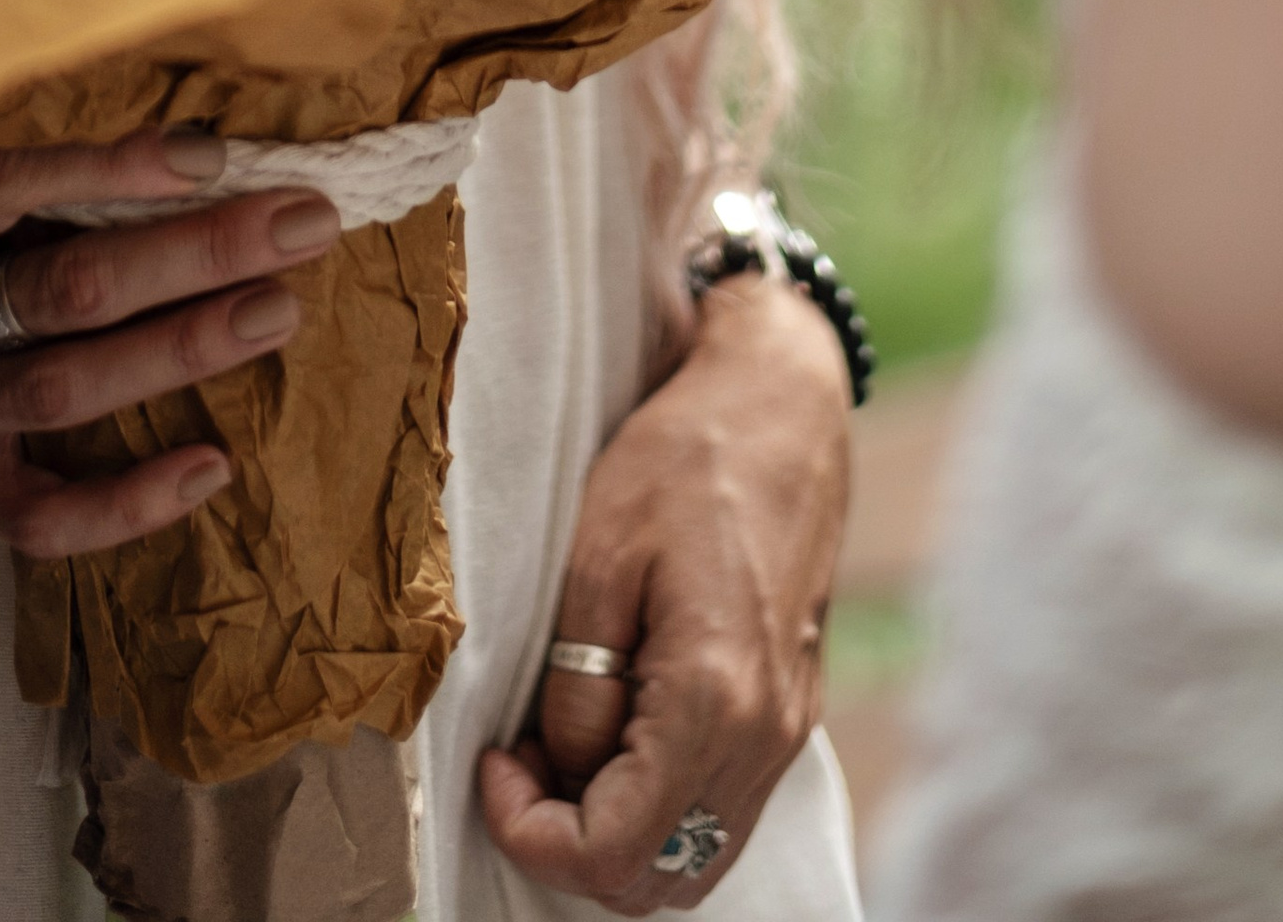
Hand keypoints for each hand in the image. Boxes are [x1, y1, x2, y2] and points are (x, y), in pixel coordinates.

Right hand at [0, 126, 338, 558]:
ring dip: (182, 347)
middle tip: (300, 223)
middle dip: (195, 253)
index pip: (3, 184)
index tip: (209, 147)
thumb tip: (63, 7)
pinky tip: (211, 468)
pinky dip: (125, 501)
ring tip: (277, 308)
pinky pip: (35, 511)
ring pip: (67, 387)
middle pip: (66, 290)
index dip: (110, 167)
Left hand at [478, 273, 850, 908]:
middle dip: (567, 841)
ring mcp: (785, 734)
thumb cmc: (686, 459)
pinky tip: (613, 730)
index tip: (493, 762)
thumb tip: (560, 764)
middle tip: (518, 754)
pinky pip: (718, 811)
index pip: (612, 851)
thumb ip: (576, 682)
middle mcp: (763, 739)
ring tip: (559, 738)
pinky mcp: (789, 715)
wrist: (781, 407)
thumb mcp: (599, 555)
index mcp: (713, 701)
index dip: (530, 831)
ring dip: (613, 830)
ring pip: (691, 858)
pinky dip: (657, 805)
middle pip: (654, 878)